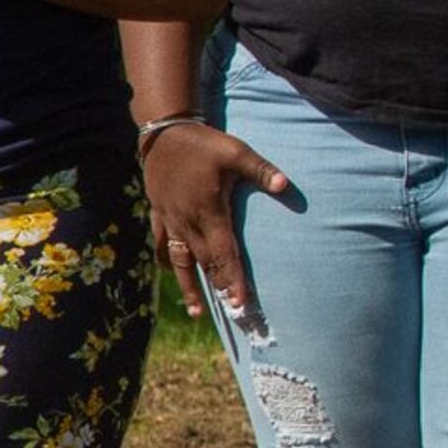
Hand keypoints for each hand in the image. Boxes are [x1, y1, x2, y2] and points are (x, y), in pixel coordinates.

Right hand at [141, 119, 291, 325]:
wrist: (163, 133)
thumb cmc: (204, 143)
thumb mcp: (236, 151)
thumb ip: (262, 170)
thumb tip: (286, 186)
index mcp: (209, 211)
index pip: (224, 254)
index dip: (233, 279)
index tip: (241, 302)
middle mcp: (188, 221)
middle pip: (205, 263)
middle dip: (219, 289)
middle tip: (234, 314)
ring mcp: (172, 219)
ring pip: (180, 260)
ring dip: (190, 286)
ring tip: (197, 312)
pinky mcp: (160, 213)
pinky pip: (162, 243)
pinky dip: (168, 260)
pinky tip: (172, 272)